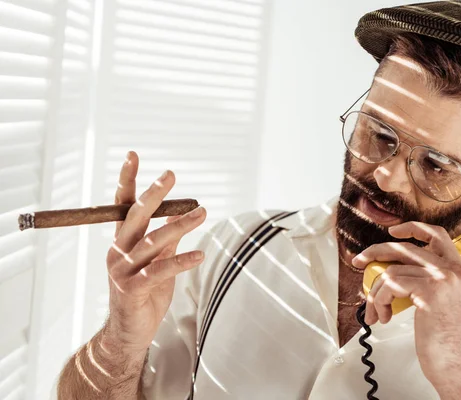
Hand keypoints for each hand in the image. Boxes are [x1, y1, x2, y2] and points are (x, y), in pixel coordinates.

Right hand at [104, 151, 206, 357]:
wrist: (130, 332)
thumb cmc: (145, 293)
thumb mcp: (158, 260)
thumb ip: (166, 238)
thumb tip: (179, 212)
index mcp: (122, 241)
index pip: (123, 205)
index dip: (128, 181)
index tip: (133, 156)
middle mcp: (118, 251)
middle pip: (135, 217)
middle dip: (153, 194)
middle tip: (170, 175)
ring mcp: (122, 271)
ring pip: (152, 242)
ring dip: (179, 226)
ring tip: (202, 213)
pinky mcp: (131, 290)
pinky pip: (158, 272)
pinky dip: (180, 262)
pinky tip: (199, 254)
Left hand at [353, 221, 460, 395]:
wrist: (456, 366)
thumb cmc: (446, 341)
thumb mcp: (442, 301)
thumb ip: (425, 280)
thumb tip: (391, 270)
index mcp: (459, 269)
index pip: (436, 234)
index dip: (412, 228)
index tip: (392, 232)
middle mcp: (453, 269)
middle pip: (405, 246)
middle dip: (375, 252)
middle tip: (359, 261)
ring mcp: (443, 278)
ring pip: (392, 270)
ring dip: (375, 292)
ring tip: (377, 310)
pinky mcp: (429, 291)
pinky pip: (389, 284)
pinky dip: (378, 300)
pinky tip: (384, 316)